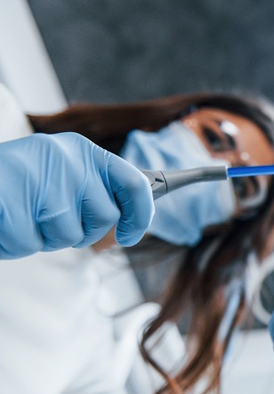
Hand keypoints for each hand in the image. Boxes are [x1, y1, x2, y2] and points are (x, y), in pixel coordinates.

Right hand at [0, 133, 153, 258]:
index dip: (139, 214)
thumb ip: (91, 190)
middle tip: (47, 219)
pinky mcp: (14, 201)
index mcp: (83, 150)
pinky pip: (29, 243)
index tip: (129, 235)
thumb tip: (130, 220)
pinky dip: (13, 243)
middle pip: (104, 219)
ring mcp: (41, 178)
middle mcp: (68, 159)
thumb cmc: (13, 181)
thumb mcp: (56, 173)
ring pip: (66, 236)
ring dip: (41, 237)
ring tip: (19, 213)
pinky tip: (4, 222)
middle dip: (79, 231)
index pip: (133, 183)